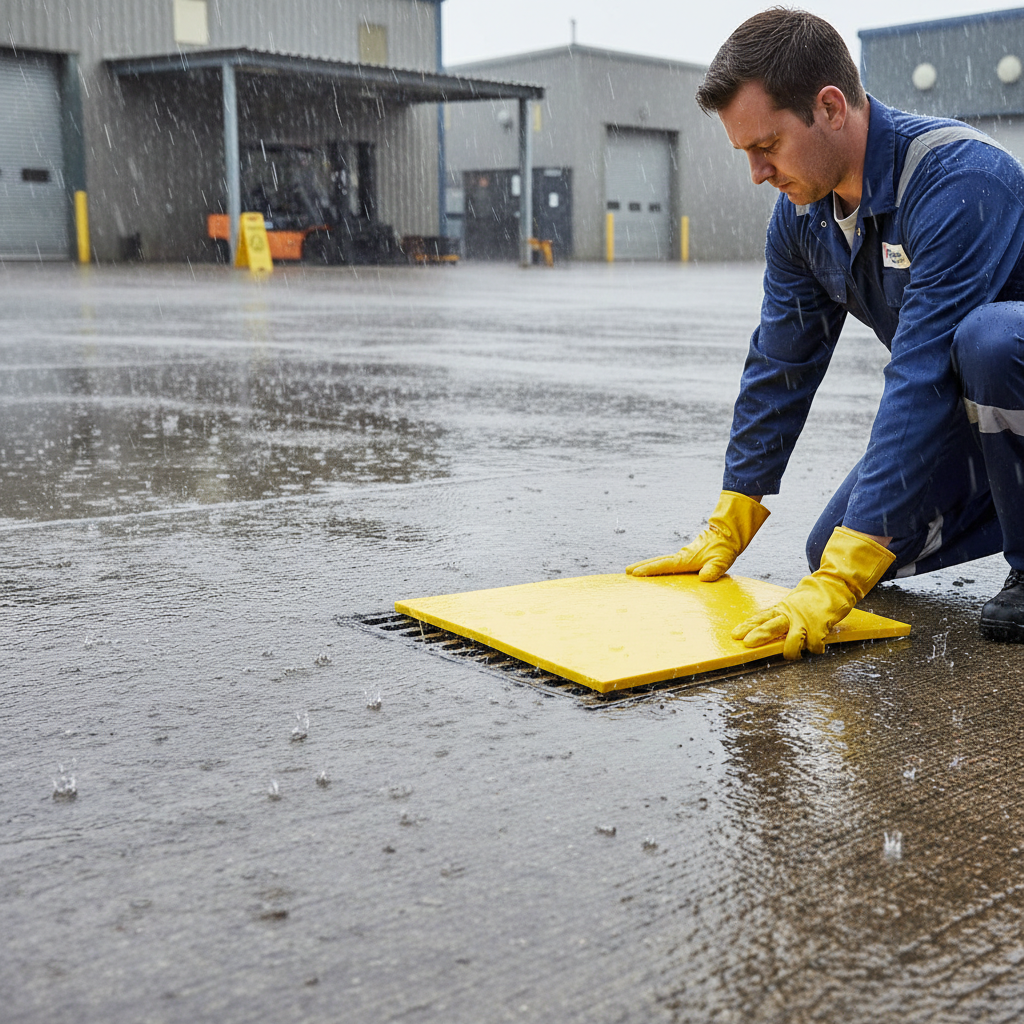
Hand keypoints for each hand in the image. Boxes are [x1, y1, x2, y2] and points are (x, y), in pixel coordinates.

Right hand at [626, 491, 769, 581]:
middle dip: (642, 566)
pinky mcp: (686, 556)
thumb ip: (714, 569)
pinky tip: (656, 570)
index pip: (664, 565)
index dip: (649, 570)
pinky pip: (667, 562)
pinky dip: (657, 565)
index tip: (635, 573)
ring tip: (634, 571)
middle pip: (657, 561)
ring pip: (661, 560)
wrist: (728, 534)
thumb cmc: (725, 549)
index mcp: (686, 559)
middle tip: (626, 572)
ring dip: (647, 565)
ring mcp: (682, 555)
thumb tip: (704, 577)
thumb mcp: (722, 561)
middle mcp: (681, 556)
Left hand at [731, 527, 895, 658]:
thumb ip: (779, 615)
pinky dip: (816, 649)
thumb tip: (763, 627)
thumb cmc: (811, 598)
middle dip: (759, 635)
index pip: (761, 618)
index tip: (735, 634)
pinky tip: (817, 648)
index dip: (748, 626)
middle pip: (771, 626)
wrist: (833, 586)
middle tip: (747, 643)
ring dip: (791, 652)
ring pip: (792, 641)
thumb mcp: (790, 604)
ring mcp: (804, 621)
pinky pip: (814, 646)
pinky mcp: (819, 627)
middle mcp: (790, 615)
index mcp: (781, 609)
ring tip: (792, 655)